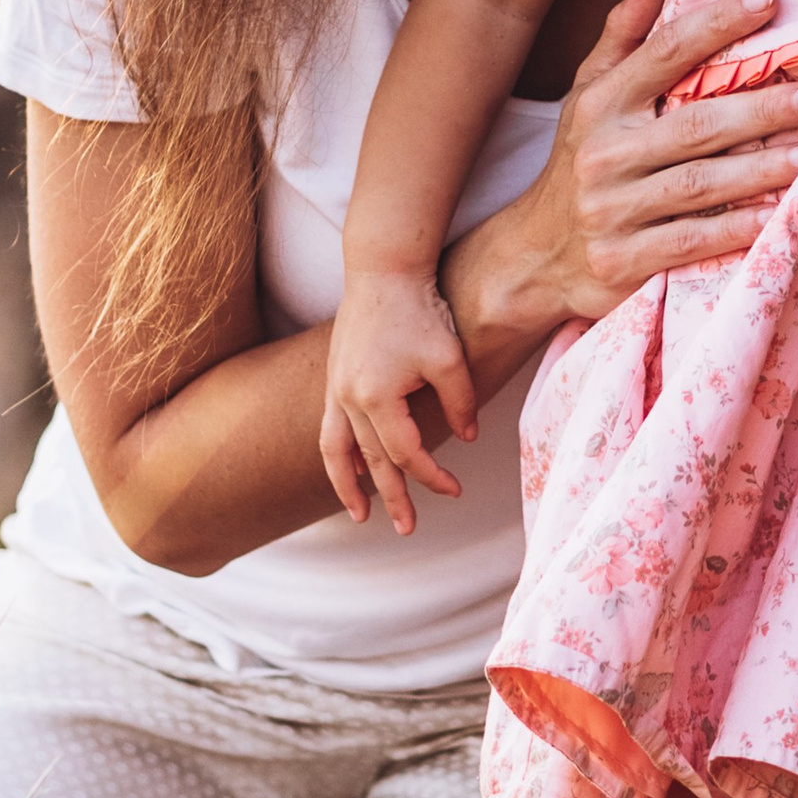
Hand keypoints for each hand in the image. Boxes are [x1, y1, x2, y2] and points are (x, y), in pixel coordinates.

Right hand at [321, 278, 476, 533]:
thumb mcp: (450, 358)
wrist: (383, 268)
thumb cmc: (419, 309)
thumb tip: (467, 438)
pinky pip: (329, 428)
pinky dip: (337, 454)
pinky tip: (347, 468)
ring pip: (337, 450)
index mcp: (378, 399)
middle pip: (371, 462)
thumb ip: (460, 401)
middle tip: (407, 529)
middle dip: (392, 497)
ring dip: (348, 486)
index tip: (455, 490)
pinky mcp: (334, 377)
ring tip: (358, 515)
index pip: (407, 454)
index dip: (433, 476)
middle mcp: (349, 399)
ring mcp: (336, 388)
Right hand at [448, 0, 797, 363]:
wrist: (535, 255)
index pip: (664, 51)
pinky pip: (693, 241)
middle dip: (763, 108)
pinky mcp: (623, 261)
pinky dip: (738, 229)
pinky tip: (780, 215)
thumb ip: (628, 31)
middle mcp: (604, 152)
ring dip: (764, 169)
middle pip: (695, 124)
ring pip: (701, 185)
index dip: (717, 23)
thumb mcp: (592, 92)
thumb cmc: (582, 159)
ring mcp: (612, 209)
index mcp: (601, 102)